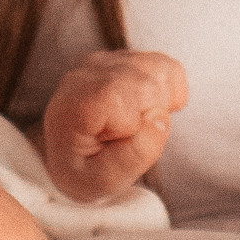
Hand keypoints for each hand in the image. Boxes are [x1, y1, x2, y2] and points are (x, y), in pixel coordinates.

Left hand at [41, 49, 188, 202]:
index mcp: (74, 103)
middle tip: (128, 136)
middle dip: (151, 116)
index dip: (131, 123)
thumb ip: (131, 157)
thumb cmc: (84, 169)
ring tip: (135, 124)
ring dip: (161, 104)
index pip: (116, 94)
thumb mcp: (101, 181)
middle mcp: (88, 72)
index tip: (116, 140)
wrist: (70, 154)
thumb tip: (160, 118)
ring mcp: (109, 60)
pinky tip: (148, 110)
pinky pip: (169, 68)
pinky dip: (169, 93)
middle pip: (146, 83)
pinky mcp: (129, 58)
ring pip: (162, 71)